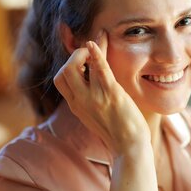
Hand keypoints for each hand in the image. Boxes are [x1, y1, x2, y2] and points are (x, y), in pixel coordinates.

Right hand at [53, 31, 150, 155]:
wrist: (129, 147)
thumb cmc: (116, 129)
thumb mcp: (94, 114)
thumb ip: (88, 96)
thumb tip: (90, 79)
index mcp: (75, 105)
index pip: (60, 80)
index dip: (69, 66)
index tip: (84, 60)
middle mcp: (79, 101)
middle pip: (62, 72)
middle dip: (73, 58)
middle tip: (89, 57)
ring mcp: (93, 97)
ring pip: (73, 67)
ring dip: (83, 53)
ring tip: (95, 49)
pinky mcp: (110, 94)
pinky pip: (98, 69)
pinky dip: (95, 53)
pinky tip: (94, 43)